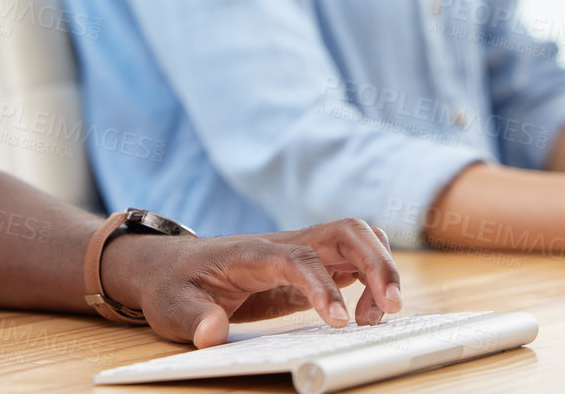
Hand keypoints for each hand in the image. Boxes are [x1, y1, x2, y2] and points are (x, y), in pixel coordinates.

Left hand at [101, 219, 401, 348]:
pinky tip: (366, 313)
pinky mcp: (309, 267)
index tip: (340, 321)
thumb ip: (192, 317)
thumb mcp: (171, 306)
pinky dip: (372, 280)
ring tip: (377, 317)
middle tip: (394, 307)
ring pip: (355, 239)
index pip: (297, 257)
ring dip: (381, 269)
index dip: (322, 286)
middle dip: (377, 262)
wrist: (170, 266)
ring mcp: (300, 251)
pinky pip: (352, 260)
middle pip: (343, 232)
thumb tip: (212, 332)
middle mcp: (283, 244)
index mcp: (251, 253)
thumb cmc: (173, 284)